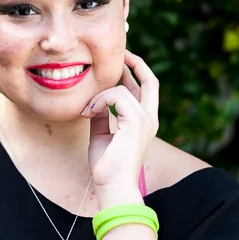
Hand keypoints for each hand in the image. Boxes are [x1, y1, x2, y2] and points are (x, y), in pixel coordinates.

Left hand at [81, 49, 158, 188]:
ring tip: (87, 108)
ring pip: (125, 87)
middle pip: (151, 80)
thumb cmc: (107, 166)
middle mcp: (149, 118)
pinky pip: (116, 96)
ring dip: (101, 93)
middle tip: (121, 53)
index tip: (119, 63)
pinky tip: (88, 112)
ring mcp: (145, 119)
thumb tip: (95, 100)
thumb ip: (101, 115)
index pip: (145, 89)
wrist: (113, 187)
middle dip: (136, 63)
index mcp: (144, 121)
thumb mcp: (101, 134)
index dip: (134, 72)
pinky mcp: (136, 121)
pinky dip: (99, 100)